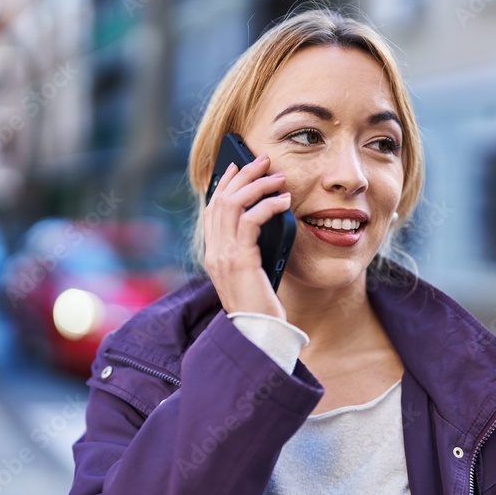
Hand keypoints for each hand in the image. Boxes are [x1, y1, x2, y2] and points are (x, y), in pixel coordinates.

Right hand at [203, 154, 290, 319]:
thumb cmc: (260, 307)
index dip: (223, 184)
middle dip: (242, 175)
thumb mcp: (251, 273)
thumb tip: (266, 221)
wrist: (258, 333)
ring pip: (233, 205)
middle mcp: (214, 252)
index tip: (236, 165)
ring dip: (257, 185)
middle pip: (221, 200)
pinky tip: (284, 201)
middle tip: (263, 161)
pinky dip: (268, 205)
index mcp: (213, 254)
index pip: (212, 209)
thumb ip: (250, 250)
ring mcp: (223, 256)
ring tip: (278, 177)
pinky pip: (251, 221)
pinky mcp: (240, 260)